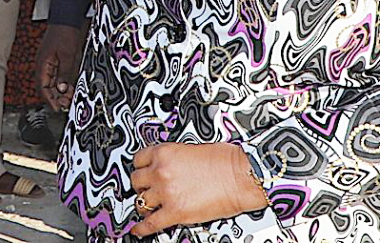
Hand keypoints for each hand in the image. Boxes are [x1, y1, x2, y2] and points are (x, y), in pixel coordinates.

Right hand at [38, 23, 83, 108]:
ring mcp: (48, 63)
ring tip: (69, 99)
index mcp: (43, 65)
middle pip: (46, 87)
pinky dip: (62, 83)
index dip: (49, 100)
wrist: (66, 20)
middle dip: (55, 98)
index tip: (57, 108)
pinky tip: (69, 88)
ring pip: (52, 83)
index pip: (43, 88)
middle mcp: (43, 66)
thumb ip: (65, 73)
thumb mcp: (68, 56)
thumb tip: (61, 89)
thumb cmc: (65, 35)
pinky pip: (56, 76)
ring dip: (59, 92)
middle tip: (66, 106)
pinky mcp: (54, 61)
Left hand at [127, 142, 268, 235]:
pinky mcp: (175, 212)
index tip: (141, 171)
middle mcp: (161, 172)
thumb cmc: (228, 161)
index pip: (139, 159)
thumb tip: (173, 167)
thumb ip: (177, 159)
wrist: (242, 177)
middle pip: (137, 181)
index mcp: (165, 153)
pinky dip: (142, 228)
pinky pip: (151, 223)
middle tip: (145, 189)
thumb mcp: (194, 149)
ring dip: (144, 205)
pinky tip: (139, 229)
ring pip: (141, 202)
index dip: (141, 167)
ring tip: (147, 208)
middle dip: (141, 186)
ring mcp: (166, 193)